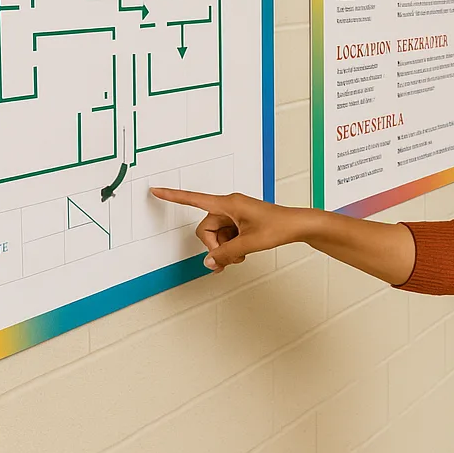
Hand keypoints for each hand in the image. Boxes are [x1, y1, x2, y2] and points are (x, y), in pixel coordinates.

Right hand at [151, 189, 300, 271]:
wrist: (297, 226)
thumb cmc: (278, 226)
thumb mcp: (249, 244)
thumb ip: (225, 254)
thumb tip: (208, 262)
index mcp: (228, 203)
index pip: (194, 199)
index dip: (173, 196)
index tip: (155, 190)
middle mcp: (229, 206)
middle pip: (206, 229)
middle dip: (215, 246)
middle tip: (232, 257)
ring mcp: (235, 215)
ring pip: (216, 236)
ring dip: (225, 249)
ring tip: (242, 255)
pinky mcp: (241, 222)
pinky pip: (226, 237)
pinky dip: (230, 247)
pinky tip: (242, 253)